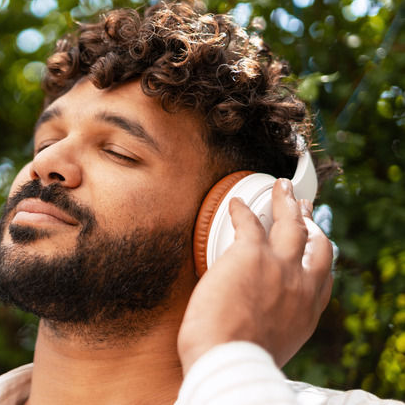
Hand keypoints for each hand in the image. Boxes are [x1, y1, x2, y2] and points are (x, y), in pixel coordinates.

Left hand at [177, 178, 333, 373]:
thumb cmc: (239, 361)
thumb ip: (273, 329)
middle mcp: (301, 286)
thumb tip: (257, 329)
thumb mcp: (271, 347)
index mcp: (306, 312)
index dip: (318, 258)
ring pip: (290, 224)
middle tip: (304, 209)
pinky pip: (248, 221)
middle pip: (314, 244)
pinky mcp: (250, 253)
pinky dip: (241, 210)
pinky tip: (235, 203)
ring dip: (286, 203)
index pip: (321, 278)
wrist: (230, 359)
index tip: (315, 247)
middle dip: (309, 224)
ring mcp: (279, 266)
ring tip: (281, 189)